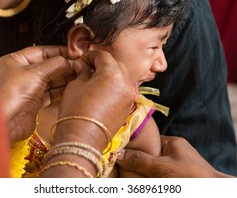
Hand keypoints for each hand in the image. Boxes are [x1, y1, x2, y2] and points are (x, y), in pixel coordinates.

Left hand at [0, 45, 74, 143]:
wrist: (6, 122)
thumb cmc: (12, 94)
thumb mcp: (36, 72)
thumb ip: (55, 64)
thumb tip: (70, 61)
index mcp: (17, 60)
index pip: (42, 51)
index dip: (58, 51)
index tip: (74, 53)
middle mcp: (23, 73)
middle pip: (48, 66)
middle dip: (64, 66)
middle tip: (80, 65)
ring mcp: (29, 87)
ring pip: (52, 80)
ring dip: (65, 78)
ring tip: (79, 75)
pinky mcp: (35, 101)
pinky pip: (52, 92)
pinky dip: (62, 90)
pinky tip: (72, 87)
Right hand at [54, 50, 136, 150]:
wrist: (83, 140)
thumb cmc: (75, 111)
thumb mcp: (75, 86)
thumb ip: (82, 72)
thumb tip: (83, 66)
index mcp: (112, 74)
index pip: (103, 56)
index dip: (91, 55)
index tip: (83, 59)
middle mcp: (126, 82)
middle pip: (116, 64)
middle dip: (102, 63)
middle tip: (89, 68)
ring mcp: (130, 95)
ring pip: (122, 76)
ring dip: (110, 74)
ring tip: (96, 79)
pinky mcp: (129, 106)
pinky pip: (124, 89)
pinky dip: (115, 86)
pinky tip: (103, 91)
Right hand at [116, 136, 232, 177]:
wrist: (214, 192)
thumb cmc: (190, 177)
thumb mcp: (162, 167)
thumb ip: (140, 160)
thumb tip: (118, 154)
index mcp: (172, 142)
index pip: (149, 140)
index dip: (135, 144)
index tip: (122, 149)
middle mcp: (176, 152)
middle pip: (151, 154)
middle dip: (138, 160)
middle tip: (123, 165)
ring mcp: (178, 165)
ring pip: (155, 166)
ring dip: (145, 172)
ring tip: (129, 174)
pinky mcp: (180, 176)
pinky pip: (161, 174)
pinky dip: (153, 178)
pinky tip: (144, 181)